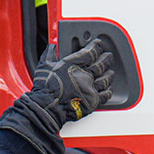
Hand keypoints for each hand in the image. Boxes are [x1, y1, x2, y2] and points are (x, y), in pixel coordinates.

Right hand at [0, 40, 114, 153]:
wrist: (47, 108)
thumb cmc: (44, 89)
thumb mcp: (44, 66)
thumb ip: (49, 54)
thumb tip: (51, 47)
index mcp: (73, 64)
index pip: (91, 52)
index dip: (97, 47)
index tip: (98, 44)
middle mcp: (84, 75)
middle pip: (102, 64)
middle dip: (106, 59)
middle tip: (108, 57)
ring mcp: (90, 89)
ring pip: (106, 79)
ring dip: (109, 75)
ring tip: (110, 72)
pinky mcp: (92, 102)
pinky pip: (105, 95)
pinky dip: (108, 91)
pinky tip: (108, 89)